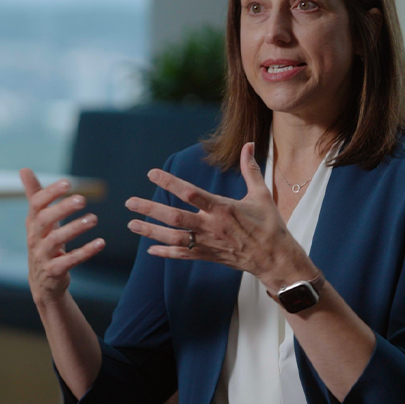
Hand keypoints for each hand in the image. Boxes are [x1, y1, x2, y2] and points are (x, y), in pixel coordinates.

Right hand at [20, 169, 104, 306]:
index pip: (36, 204)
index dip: (50, 193)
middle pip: (44, 220)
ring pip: (56, 241)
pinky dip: (85, 252)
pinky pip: (69, 261)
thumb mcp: (38, 220)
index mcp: (33, 223)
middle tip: (83, 199)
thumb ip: (35, 195)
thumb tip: (24, 169)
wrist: (43, 282)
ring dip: (75, 228)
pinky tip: (101, 243)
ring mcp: (42, 256)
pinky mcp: (54, 271)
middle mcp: (35, 238)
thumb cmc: (43, 243)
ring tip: (94, 219)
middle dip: (62, 209)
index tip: (67, 183)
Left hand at [125, 142, 313, 289]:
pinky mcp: (209, 256)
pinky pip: (183, 255)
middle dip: (150, 209)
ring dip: (151, 232)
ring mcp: (208, 243)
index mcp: (223, 208)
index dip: (169, 183)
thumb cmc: (270, 225)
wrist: (275, 259)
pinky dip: (166, 253)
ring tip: (131, 224)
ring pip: (174, 237)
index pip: (190, 193)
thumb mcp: (261, 194)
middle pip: (174, 217)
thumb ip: (250, 169)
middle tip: (129, 202)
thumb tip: (249, 144)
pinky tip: (150, 250)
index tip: (152, 174)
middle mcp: (212, 226)